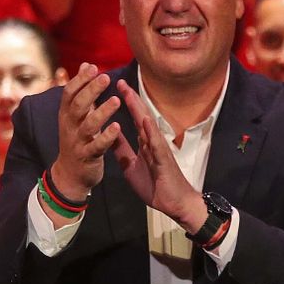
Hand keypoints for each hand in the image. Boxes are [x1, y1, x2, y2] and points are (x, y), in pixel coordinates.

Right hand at [50, 63, 122, 196]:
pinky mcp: (87, 157)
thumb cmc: (76, 139)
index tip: (93, 67)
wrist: (69, 175)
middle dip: (91, 91)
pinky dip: (107, 137)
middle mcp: (70, 126)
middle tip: (105, 78)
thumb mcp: (74, 115)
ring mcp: (78, 142)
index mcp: (66, 114)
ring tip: (116, 100)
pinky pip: (97, 146)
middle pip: (78, 105)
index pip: (69, 93)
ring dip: (102, 112)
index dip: (80, 80)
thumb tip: (86, 65)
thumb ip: (81, 91)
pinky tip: (117, 127)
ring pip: (88, 125)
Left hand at [113, 78, 204, 228]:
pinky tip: (146, 121)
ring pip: (148, 126)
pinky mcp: (164, 161)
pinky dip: (152, 132)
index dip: (125, 103)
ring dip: (139, 110)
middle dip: (130, 98)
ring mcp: (159, 149)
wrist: (174, 203)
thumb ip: (122, 150)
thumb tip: (109, 134)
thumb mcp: (131, 166)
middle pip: (141, 116)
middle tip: (119, 80)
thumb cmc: (155, 184)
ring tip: (129, 93)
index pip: (134, 118)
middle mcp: (152, 141)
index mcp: (145, 142)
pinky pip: (157, 145)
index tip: (116, 85)